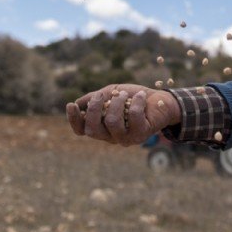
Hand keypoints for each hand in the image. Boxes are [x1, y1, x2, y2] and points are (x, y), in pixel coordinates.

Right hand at [65, 84, 179, 146]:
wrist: (160, 100)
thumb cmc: (132, 97)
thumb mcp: (111, 93)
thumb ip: (94, 98)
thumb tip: (77, 103)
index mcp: (102, 127)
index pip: (82, 130)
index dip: (74, 120)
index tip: (71, 105)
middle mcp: (111, 136)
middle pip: (93, 130)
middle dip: (94, 109)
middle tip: (102, 95)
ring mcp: (126, 138)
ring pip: (112, 123)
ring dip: (117, 103)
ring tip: (124, 94)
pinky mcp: (141, 134)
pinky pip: (134, 117)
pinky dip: (136, 102)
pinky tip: (140, 96)